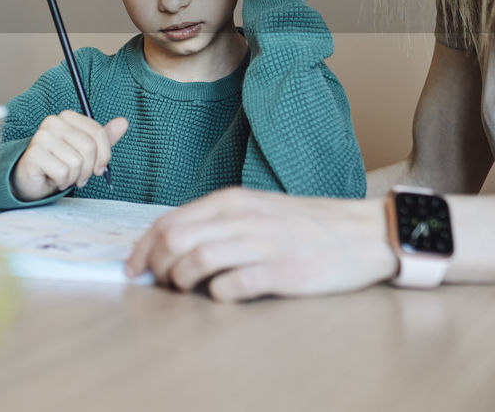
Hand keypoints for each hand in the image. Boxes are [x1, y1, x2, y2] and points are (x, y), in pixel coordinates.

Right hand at [11, 112, 127, 201]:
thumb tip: (123, 122)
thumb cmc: (60, 163)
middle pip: (88, 147)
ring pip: (76, 162)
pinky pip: (63, 172)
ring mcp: (41, 136)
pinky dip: (62, 181)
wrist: (33, 180)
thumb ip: (104, 137)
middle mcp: (52, 122)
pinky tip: (54, 179)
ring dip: (74, 177)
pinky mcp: (34, 153)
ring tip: (64, 176)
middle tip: (80, 176)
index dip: (104, 155)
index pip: (97, 132)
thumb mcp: (86, 150)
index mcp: (67, 117)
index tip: (99, 168)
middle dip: (88, 169)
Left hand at [125, 187, 397, 300]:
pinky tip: (223, 293)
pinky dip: (217, 293)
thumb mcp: (254, 209)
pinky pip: (231, 285)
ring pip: (196, 261)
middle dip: (157, 267)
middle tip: (161, 283)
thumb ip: (216, 222)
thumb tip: (170, 244)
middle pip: (174, 241)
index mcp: (230, 201)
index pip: (167, 221)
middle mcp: (241, 218)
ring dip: (181, 282)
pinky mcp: (281, 271)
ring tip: (187, 289)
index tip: (133, 268)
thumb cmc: (303, 225)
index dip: (142, 248)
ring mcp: (261, 244)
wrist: (361, 232)